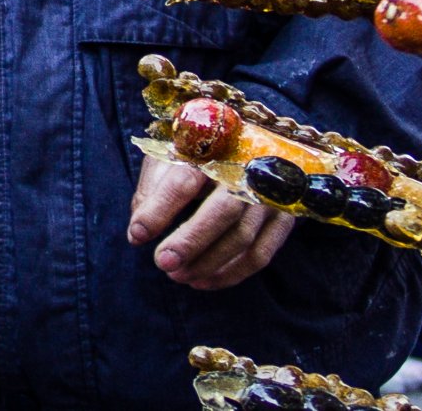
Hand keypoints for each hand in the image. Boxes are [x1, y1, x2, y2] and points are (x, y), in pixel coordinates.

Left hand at [128, 157, 295, 289]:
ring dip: (208, 264)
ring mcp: (271, 194)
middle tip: (162, 263)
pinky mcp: (284, 217)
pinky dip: (231, 274)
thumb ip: (153, 186)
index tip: (137, 234)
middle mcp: (246, 168)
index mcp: (211, 146)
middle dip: (191, 242)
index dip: (159, 209)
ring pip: (243, 238)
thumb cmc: (198, 151)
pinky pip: (261, 254)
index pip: (184, 180)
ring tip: (177, 276)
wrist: (251, 140)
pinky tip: (203, 281)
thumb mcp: (170, 153)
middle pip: (223, 211)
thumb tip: (140, 228)